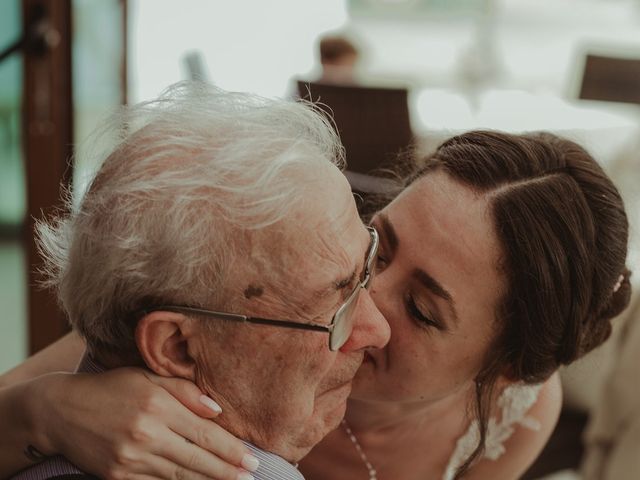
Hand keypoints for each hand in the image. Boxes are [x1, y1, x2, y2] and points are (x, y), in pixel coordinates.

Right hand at [28, 368, 257, 479]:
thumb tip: (218, 410)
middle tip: (250, 476)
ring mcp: (131, 460)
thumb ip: (185, 391)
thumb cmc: (110, 388)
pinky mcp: (118, 476)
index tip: (252, 458)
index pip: (204, 434)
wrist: (60, 411)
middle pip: (197, 460)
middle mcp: (147, 434)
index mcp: (157, 406)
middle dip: (227, 471)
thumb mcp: (147, 377)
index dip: (231, 449)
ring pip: (179, 477)